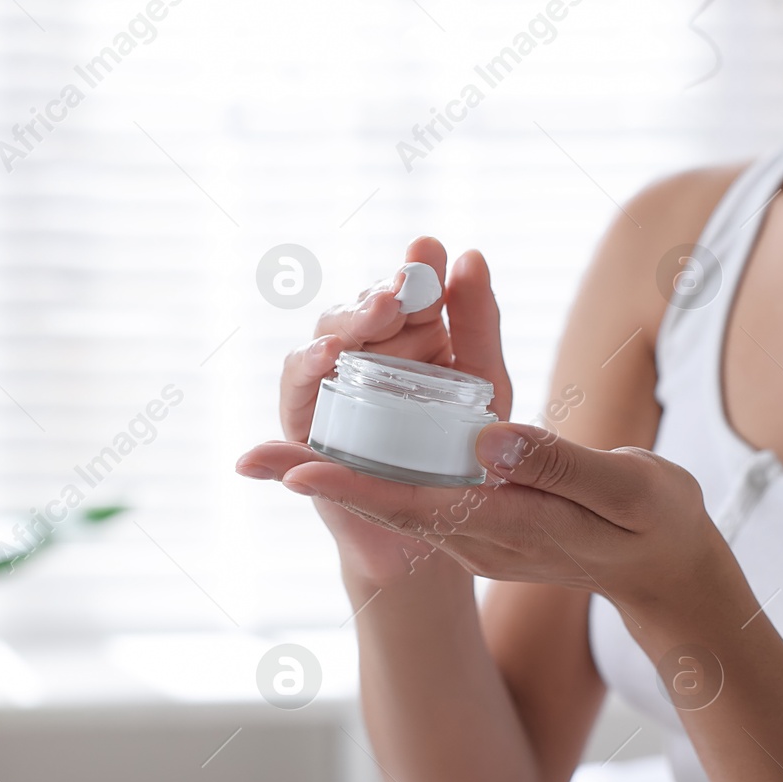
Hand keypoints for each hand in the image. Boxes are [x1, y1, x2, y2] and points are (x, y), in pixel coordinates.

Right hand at [237, 237, 512, 581]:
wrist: (432, 532)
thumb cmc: (461, 453)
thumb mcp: (485, 386)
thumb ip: (479, 323)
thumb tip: (470, 254)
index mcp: (410, 335)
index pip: (405, 289)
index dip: (415, 269)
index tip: (428, 250)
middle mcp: (365, 351)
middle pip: (361, 307)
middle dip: (380, 295)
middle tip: (402, 289)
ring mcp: (330, 382)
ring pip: (327, 334)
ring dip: (348, 321)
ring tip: (376, 313)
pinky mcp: (302, 419)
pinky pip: (297, 385)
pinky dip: (307, 365)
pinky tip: (328, 355)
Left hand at [241, 419, 731, 611]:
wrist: (667, 570)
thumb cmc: (657, 527)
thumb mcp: (627, 491)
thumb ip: (558, 466)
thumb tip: (488, 439)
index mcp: (511, 527)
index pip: (419, 505)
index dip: (354, 487)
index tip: (292, 472)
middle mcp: (479, 535)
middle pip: (388, 500)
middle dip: (323, 472)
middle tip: (250, 459)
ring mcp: (476, 529)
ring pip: (400, 485)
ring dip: (350, 454)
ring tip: (286, 433)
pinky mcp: (481, 512)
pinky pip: (426, 475)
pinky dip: (395, 439)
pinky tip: (373, 407)